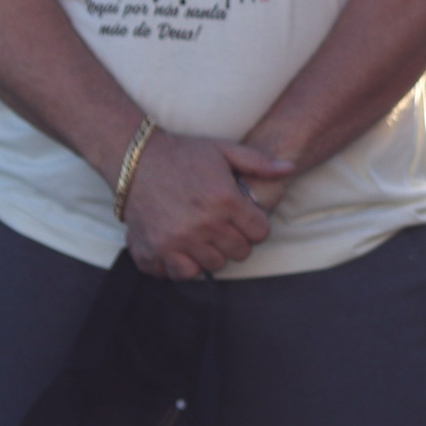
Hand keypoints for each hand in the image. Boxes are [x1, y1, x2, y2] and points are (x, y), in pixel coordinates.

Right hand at [122, 131, 291, 279]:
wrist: (135, 160)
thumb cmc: (184, 154)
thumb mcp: (224, 151)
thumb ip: (259, 162)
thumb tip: (290, 168)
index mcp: (226, 201)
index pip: (260, 234)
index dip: (256, 226)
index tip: (245, 219)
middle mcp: (203, 225)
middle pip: (239, 253)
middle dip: (237, 241)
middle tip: (225, 228)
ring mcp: (177, 240)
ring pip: (211, 266)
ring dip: (211, 254)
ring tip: (204, 238)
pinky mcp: (153, 250)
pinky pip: (177, 274)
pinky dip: (181, 266)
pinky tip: (182, 250)